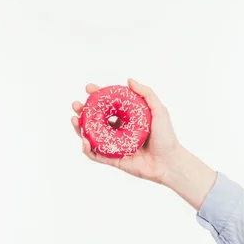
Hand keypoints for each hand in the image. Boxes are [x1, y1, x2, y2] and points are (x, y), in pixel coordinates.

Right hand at [71, 79, 216, 209]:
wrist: (169, 163)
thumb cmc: (166, 137)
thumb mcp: (159, 111)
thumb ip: (146, 94)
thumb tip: (129, 80)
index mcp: (126, 119)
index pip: (108, 105)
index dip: (96, 96)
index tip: (89, 89)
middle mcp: (118, 131)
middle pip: (95, 120)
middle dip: (82, 111)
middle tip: (76, 105)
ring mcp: (114, 145)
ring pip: (91, 136)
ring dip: (79, 128)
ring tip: (75, 120)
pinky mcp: (113, 160)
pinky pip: (96, 154)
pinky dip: (87, 148)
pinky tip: (85, 140)